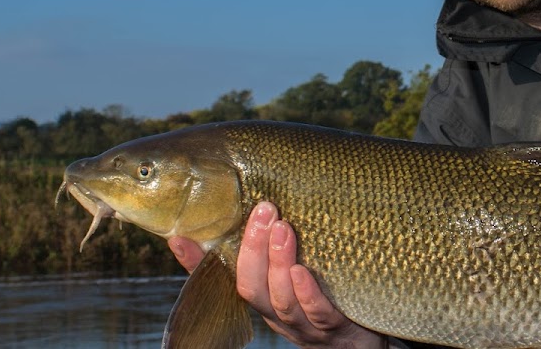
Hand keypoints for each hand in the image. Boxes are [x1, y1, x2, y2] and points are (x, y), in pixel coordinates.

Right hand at [169, 201, 385, 348]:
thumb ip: (274, 246)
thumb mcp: (296, 272)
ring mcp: (303, 323)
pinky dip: (308, 293)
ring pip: (280, 299)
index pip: (222, 278)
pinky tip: (303, 272)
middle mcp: (275, 313)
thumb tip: (257, 205)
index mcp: (261, 296)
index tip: (179, 234)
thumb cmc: (324, 296)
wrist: (361, 339)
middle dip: (253, 248)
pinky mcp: (333, 328)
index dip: (196, 262)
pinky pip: (316, 312)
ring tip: (282, 229)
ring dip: (278, 262)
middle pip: (251, 286)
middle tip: (263, 210)